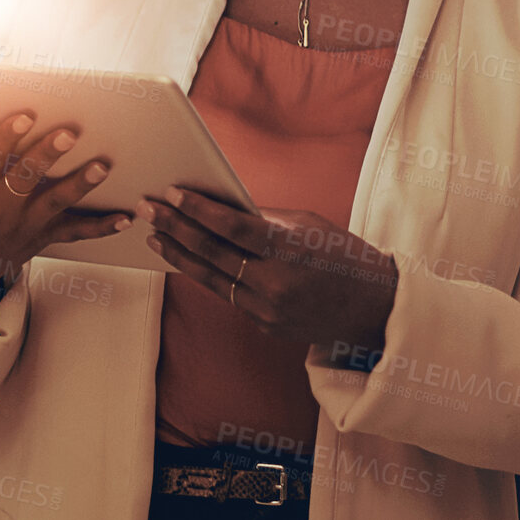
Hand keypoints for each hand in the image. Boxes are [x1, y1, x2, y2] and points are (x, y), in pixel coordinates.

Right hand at [0, 107, 131, 307]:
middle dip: (48, 156)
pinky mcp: (43, 236)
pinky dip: (102, 227)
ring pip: (56, 203)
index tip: (23, 115)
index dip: (6, 136)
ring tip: (101, 167)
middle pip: (27, 178)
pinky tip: (126, 218)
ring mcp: (26, 223)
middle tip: (69, 134)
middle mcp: (2, 206)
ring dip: (80, 186)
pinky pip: (75, 233)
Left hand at [140, 187, 398, 356]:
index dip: (197, 210)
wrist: (373, 309)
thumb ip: (262, 218)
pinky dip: (205, 276)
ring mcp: (267, 310)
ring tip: (154, 235)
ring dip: (178, 255)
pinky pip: (228, 296)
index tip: (170, 193)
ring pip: (210, 279)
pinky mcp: (264, 326)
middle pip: (212, 253)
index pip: (232, 227)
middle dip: (174, 228)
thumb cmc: (341, 255)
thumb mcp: (307, 225)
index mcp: (289, 250)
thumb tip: (217, 206)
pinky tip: (186, 260)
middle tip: (147, 209)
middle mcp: (275, 283)